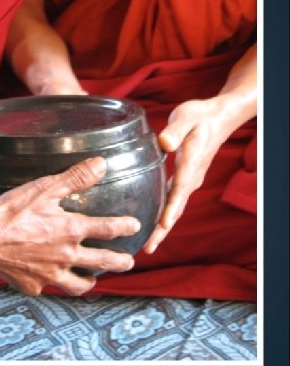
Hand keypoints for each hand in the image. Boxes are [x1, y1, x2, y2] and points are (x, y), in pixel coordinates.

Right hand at [0, 157, 139, 295]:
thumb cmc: (11, 214)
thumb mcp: (43, 189)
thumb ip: (74, 178)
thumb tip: (101, 165)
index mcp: (72, 230)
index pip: (109, 229)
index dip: (125, 227)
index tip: (135, 226)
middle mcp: (67, 255)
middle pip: (104, 262)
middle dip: (121, 262)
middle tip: (129, 261)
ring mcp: (51, 274)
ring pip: (79, 284)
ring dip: (90, 281)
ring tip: (93, 280)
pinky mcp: (34, 285)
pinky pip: (47, 287)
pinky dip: (51, 284)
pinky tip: (48, 281)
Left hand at [143, 96, 246, 253]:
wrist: (219, 118)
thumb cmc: (200, 116)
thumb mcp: (187, 116)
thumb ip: (175, 130)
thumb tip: (164, 142)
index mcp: (191, 164)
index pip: (179, 190)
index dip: (170, 209)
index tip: (161, 227)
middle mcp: (191, 178)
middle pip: (176, 208)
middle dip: (162, 230)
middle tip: (147, 249)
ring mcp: (189, 181)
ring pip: (174, 208)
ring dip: (161, 227)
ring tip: (146, 246)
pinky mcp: (184, 180)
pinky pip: (172, 202)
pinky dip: (162, 215)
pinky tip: (149, 224)